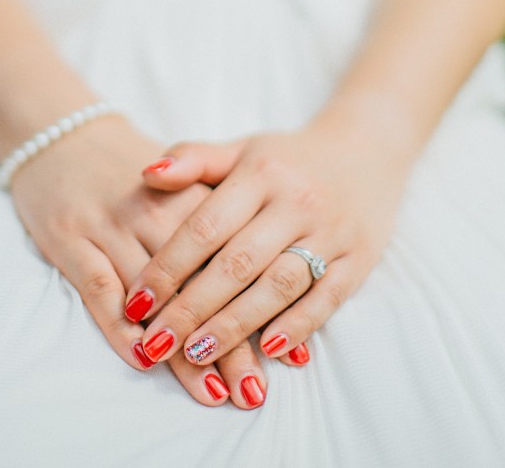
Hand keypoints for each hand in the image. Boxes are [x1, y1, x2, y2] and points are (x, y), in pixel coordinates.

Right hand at [9, 113, 268, 407]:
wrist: (63, 132)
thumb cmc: (132, 168)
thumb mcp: (184, 178)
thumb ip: (226, 222)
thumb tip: (277, 281)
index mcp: (189, 194)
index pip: (233, 260)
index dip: (261, 308)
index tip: (287, 357)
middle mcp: (154, 209)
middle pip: (201, 282)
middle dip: (230, 341)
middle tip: (254, 391)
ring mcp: (109, 224)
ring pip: (156, 294)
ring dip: (183, 348)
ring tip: (213, 392)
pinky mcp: (70, 237)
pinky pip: (99, 287)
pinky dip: (120, 326)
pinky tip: (143, 358)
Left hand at [127, 110, 412, 372]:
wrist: (367, 148)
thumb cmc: (289, 157)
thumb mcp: (242, 149)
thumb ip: (194, 159)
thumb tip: (146, 174)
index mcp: (260, 172)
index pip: (205, 226)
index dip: (168, 267)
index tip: (136, 302)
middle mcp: (296, 202)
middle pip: (237, 264)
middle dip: (192, 308)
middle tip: (156, 344)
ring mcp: (331, 232)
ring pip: (278, 286)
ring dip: (236, 326)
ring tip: (196, 356)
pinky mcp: (360, 259)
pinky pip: (328, 298)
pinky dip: (299, 326)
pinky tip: (268, 350)